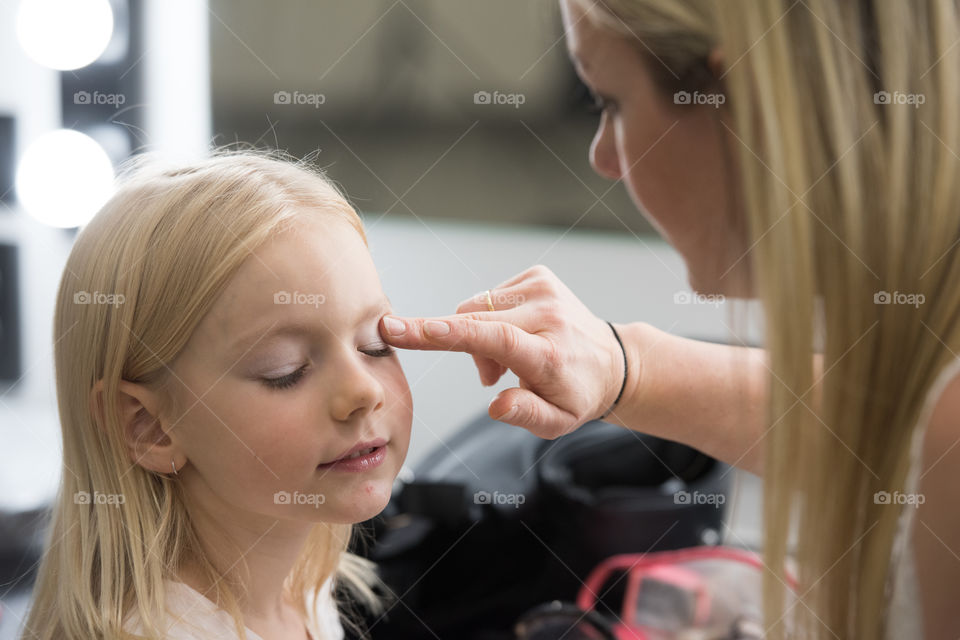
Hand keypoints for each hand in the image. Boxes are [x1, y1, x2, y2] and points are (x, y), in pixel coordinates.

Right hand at [379, 265, 626, 438]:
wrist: (611, 362)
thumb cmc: (577, 394)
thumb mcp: (557, 423)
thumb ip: (525, 415)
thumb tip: (497, 406)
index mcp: (547, 353)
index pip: (493, 338)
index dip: (447, 334)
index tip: (405, 328)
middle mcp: (546, 314)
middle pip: (473, 320)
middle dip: (445, 338)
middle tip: (474, 370)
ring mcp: (543, 289)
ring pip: (475, 308)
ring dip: (478, 335)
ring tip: (508, 360)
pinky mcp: (537, 275)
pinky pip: (489, 297)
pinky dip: (491, 319)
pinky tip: (517, 334)